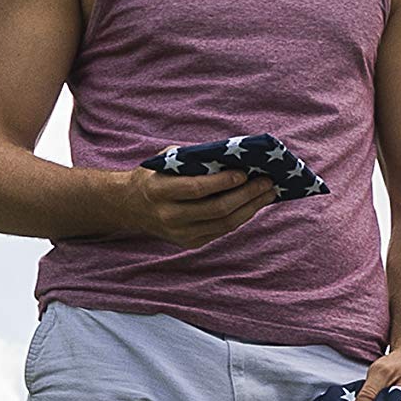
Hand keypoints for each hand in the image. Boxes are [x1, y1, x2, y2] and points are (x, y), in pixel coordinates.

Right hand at [126, 165, 275, 250]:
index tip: (245, 173)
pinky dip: (242, 216)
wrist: (132, 206)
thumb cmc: (156, 175)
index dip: (223, 182)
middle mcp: (168, 216)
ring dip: (251, 208)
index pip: (196, 189)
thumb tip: (235, 157)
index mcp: (158, 191)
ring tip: (269, 193)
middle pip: (217, 209)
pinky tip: (254, 204)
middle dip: (246, 195)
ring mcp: (180, 234)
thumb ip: (195, 159)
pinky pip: (223, 230)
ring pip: (225, 224)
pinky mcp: (191, 243)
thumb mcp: (167, 161)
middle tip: (268, 182)